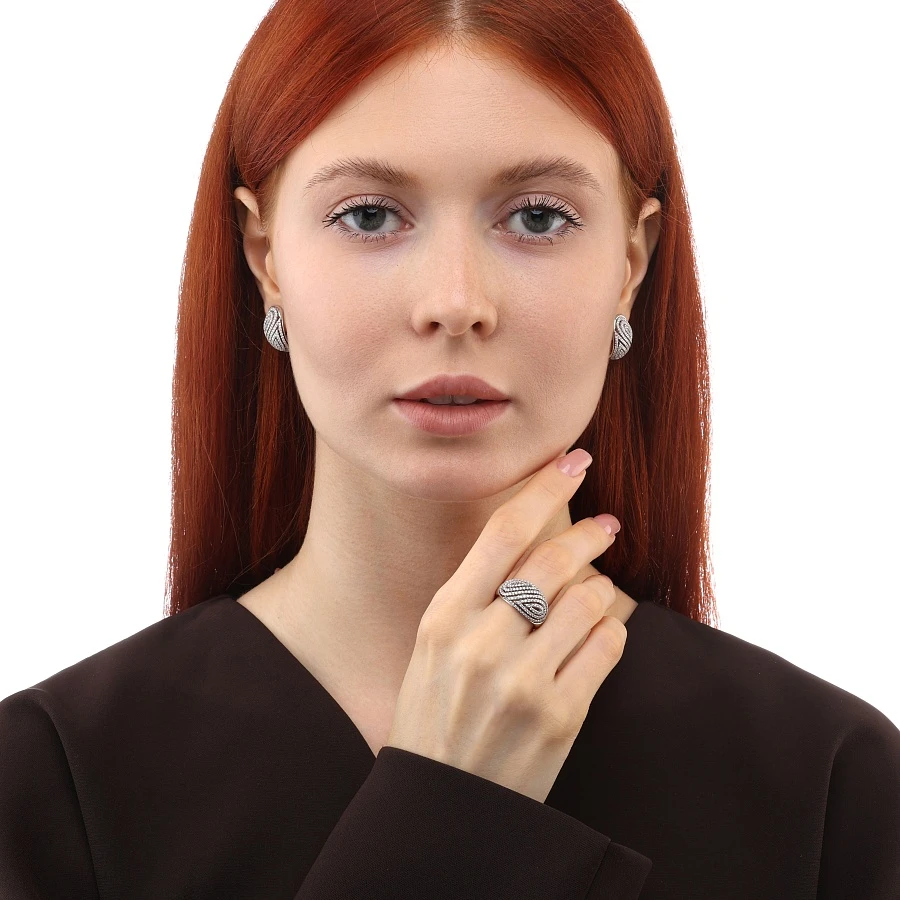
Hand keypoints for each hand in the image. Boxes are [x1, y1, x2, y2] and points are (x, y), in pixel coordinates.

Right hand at [384, 448, 623, 803]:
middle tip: (606, 525)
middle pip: (553, 558)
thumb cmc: (436, 715)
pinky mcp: (561, 715)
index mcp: (443, 617)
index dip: (545, 486)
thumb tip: (536, 546)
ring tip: (594, 597)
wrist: (443, 803)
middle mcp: (481, 642)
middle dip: (589, 533)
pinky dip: (611, 632)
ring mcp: (522, 681)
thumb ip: (476, 596)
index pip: (503, 531)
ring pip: (589, 599)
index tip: (574, 461)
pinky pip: (607, 645)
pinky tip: (597, 637)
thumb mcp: (433, 647)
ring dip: (600, 590)